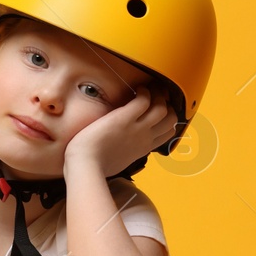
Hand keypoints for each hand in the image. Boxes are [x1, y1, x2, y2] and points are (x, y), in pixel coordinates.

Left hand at [63, 85, 181, 176]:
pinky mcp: (124, 119)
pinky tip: (138, 89)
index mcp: (143, 149)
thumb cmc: (94, 166)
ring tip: (148, 90)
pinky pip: (144, 100)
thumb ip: (126, 152)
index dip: (167, 120)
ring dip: (158, 96)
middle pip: (171, 119)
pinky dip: (144, 92)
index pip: (168, 133)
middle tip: (156, 97)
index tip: (158, 112)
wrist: (85, 166)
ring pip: (162, 108)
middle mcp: (145, 138)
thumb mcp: (118, 162)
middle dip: (168, 106)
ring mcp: (137, 128)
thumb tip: (122, 148)